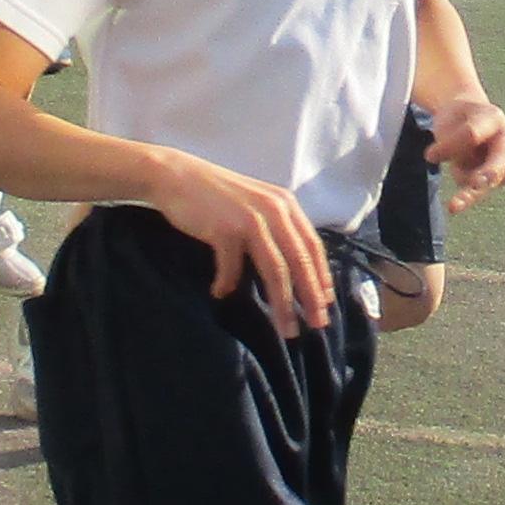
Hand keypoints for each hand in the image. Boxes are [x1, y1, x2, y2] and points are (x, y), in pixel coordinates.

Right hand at [154, 148, 333, 336]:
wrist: (178, 176)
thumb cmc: (217, 196)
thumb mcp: (257, 205)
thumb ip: (276, 229)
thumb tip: (292, 268)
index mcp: (286, 205)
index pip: (313, 246)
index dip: (321, 277)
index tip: (326, 304)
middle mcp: (275, 210)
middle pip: (299, 261)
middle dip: (310, 297)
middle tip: (317, 324)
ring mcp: (251, 219)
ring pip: (275, 270)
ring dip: (282, 304)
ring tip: (285, 328)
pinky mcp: (225, 229)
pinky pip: (231, 267)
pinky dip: (227, 283)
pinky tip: (219, 292)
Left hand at [432, 92, 504, 206]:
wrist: (471, 122)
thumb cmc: (459, 119)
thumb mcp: (448, 120)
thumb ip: (445, 139)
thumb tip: (432, 158)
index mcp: (493, 118)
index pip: (472, 134)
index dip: (450, 146)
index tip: (429, 156)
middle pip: (500, 159)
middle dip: (489, 173)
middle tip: (476, 184)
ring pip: (490, 182)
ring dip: (471, 193)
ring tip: (453, 205)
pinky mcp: (500, 179)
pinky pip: (481, 190)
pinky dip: (467, 193)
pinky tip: (460, 179)